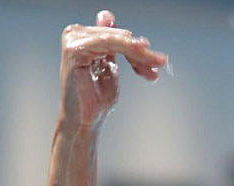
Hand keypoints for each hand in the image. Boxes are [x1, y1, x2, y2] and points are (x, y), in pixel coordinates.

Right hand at [58, 9, 168, 130]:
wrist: (85, 120)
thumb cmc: (95, 98)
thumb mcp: (108, 66)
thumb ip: (112, 44)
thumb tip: (107, 16)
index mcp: (83, 36)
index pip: (118, 34)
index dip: (137, 48)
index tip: (157, 60)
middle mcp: (75, 34)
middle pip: (119, 36)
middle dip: (141, 53)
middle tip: (160, 63)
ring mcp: (73, 40)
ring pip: (117, 39)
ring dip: (139, 54)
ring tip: (155, 65)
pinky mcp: (74, 49)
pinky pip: (108, 43)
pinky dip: (127, 51)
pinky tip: (141, 64)